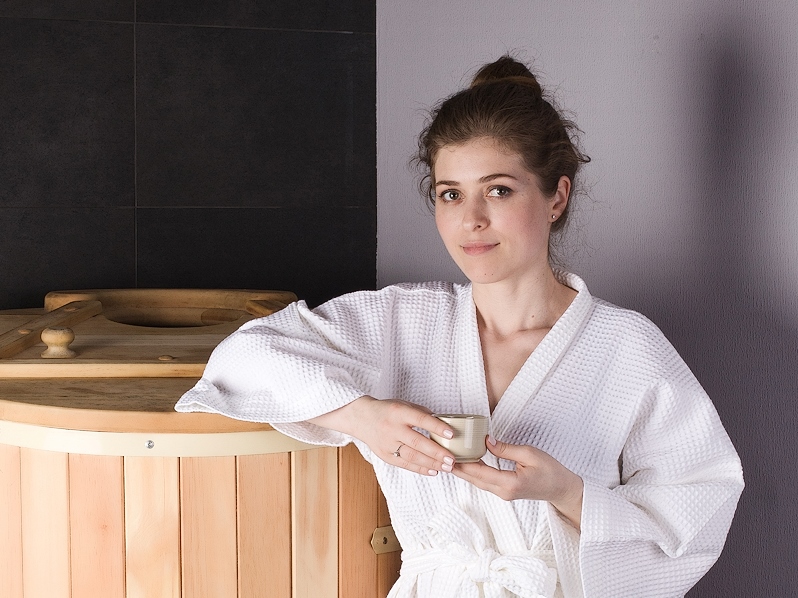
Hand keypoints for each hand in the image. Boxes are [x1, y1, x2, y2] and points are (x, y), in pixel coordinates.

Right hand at [308, 396, 456, 475]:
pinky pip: (404, 464)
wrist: (360, 418)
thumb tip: (442, 424)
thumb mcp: (403, 404)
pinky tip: (433, 471)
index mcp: (399, 412)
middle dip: (437, 452)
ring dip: (431, 463)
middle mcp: (392, 428)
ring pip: (412, 456)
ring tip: (447, 467)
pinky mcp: (384, 455)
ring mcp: (387, 443)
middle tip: (452, 459)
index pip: (420, 419)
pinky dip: (420, 469)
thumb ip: (422, 413)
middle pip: (417, 442)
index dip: (437, 427)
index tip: (452, 434)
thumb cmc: (386, 410)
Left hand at [452, 436, 583, 528]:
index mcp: (510, 483)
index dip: (463, 463)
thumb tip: (486, 441)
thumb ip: (506, 449)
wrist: (562, 489)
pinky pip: (484, 482)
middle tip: (441, 455)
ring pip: (477, 482)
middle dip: (457, 468)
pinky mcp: (504, 491)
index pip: (480, 472)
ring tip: (449, 458)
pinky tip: (466, 464)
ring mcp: (503, 494)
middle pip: (474, 479)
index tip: (449, 454)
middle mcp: (503, 492)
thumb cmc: (551, 470)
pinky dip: (473, 473)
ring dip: (464, 471)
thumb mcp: (530, 454)